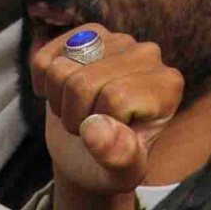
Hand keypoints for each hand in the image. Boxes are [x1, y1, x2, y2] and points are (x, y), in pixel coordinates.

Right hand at [34, 23, 185, 209]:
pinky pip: (45, 57)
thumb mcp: (123, 174)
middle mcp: (148, 54)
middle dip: (75, 116)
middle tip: (89, 128)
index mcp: (167, 85)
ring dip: (59, 101)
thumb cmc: (113, 164)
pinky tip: (61, 93)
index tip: (108, 138)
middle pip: (83, 82)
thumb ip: (119, 155)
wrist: (90, 153)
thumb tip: (95, 126)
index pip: (115, 97)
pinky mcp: (88, 35)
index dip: (99, 126)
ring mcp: (117, 40)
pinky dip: (43, 83)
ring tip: (79, 111)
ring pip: (61, 68)